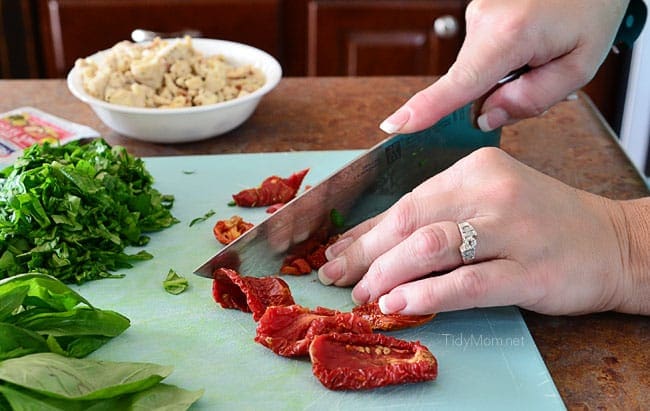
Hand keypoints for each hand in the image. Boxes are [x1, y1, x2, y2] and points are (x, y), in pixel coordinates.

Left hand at [317, 147, 649, 315]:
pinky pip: (467, 281)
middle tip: (338, 277)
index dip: (364, 231)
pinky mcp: (531, 269)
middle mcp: (491, 190)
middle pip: (410, 220)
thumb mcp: (487, 204)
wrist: (613, 243)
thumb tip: (368, 240)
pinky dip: (426, 294)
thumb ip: (434, 217)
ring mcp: (513, 229)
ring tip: (364, 295)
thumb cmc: (542, 223)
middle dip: (365, 253)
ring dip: (387, 273)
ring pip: (431, 246)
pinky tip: (398, 304)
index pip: (405, 201)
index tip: (335, 253)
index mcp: (475, 168)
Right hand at [379, 0, 628, 133]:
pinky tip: (531, 41)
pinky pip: (482, 50)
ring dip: (504, 72)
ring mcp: (478, 11)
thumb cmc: (592, 6)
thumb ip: (531, 99)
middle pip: (472, 81)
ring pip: (478, 66)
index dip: (426, 108)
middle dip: (498, 93)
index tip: (396, 125)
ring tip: (542, 50)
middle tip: (542, 73)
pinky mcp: (479, 10)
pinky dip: (502, 56)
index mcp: (510, 34)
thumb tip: (487, 118)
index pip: (460, 83)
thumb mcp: (578, 64)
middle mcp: (484, 19)